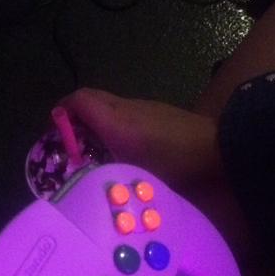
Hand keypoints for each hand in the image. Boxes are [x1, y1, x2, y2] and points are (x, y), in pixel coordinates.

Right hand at [58, 88, 224, 189]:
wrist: (220, 152)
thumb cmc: (179, 167)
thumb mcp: (137, 176)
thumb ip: (107, 171)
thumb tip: (83, 173)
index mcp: (118, 122)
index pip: (78, 101)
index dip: (61, 114)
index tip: (53, 136)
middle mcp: (127, 108)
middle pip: (90, 99)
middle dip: (74, 117)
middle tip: (68, 146)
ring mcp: (144, 107)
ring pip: (108, 106)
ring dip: (94, 122)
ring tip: (91, 152)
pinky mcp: (157, 112)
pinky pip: (125, 113)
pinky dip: (113, 125)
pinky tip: (120, 151)